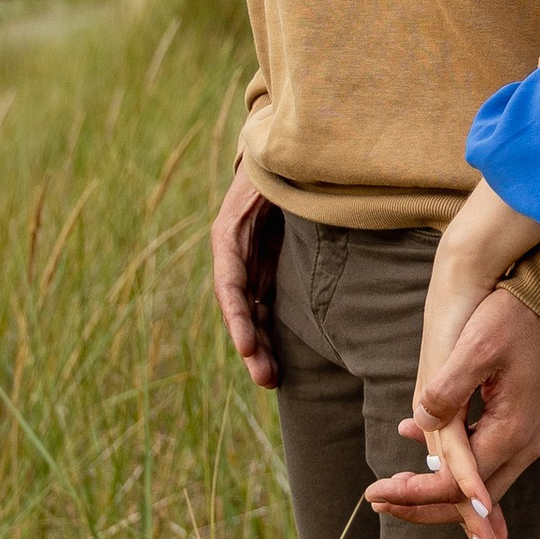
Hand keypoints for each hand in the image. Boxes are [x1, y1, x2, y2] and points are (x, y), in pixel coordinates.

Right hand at [209, 162, 284, 387]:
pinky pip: (266, 306)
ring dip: (259, 348)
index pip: (230, 282)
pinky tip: (278, 363)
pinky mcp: (267, 270)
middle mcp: (235, 255)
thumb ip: (285, 192)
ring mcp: (250, 265)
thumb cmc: (279, 164)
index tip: (247, 347)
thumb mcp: (278, 174)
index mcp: (230, 234)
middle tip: (266, 378)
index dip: (238, 316)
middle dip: (251, 345)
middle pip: (239, 307)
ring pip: (252, 313)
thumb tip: (309, 199)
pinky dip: (270, 334)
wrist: (280, 157)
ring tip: (271, 381)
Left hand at [365, 279, 539, 538]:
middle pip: (469, 501)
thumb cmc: (518, 316)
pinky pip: (488, 461)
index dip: (415, 494)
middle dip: (422, 506)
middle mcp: (524, 445)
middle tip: (379, 501)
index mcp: (510, 431)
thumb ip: (448, 390)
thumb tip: (419, 425)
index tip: (377, 493)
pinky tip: (425, 448)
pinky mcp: (525, 424)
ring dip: (436, 490)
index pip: (457, 487)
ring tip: (395, 486)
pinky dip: (455, 468)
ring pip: (480, 486)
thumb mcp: (477, 347)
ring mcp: (528, 437)